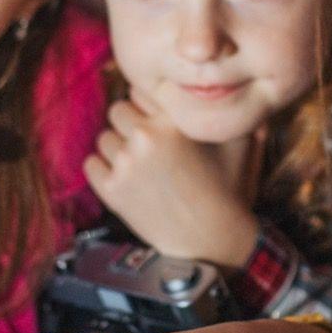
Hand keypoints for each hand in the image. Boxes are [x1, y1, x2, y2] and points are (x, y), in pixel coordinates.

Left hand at [82, 96, 258, 267]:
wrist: (212, 241)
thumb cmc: (229, 191)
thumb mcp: (240, 144)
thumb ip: (233, 111)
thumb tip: (233, 90)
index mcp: (174, 120)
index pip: (142, 91)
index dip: (150, 107)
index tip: (158, 123)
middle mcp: (146, 137)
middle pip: (117, 110)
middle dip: (130, 125)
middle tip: (148, 146)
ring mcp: (126, 164)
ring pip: (104, 138)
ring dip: (117, 149)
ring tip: (140, 166)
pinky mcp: (112, 190)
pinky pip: (91, 165)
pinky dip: (103, 170)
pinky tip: (125, 179)